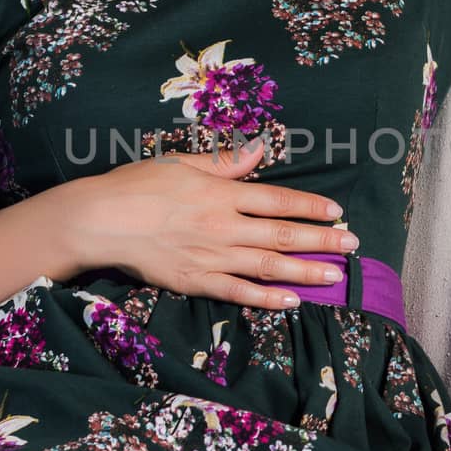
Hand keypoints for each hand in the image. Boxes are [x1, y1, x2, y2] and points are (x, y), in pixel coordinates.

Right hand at [64, 139, 358, 309]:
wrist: (98, 221)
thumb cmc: (135, 185)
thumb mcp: (180, 163)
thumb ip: (224, 162)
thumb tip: (260, 149)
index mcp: (220, 193)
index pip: (278, 199)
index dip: (310, 206)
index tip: (336, 211)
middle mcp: (223, 226)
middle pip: (283, 234)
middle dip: (322, 240)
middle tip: (352, 245)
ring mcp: (211, 257)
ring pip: (269, 266)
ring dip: (306, 271)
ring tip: (335, 275)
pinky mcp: (195, 281)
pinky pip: (239, 292)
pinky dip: (267, 297)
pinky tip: (292, 300)